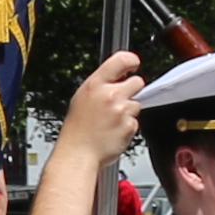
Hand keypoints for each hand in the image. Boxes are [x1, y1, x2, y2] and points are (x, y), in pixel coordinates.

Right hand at [56, 49, 148, 166]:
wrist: (77, 154)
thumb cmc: (76, 130)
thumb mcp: (81, 99)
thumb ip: (100, 87)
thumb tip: (117, 78)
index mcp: (95, 85)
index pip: (121, 60)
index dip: (131, 60)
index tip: (134, 63)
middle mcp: (110, 95)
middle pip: (137, 82)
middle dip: (133, 90)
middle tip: (121, 100)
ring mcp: (121, 111)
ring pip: (136, 104)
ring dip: (128, 112)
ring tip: (111, 121)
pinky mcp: (129, 126)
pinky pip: (135, 122)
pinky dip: (127, 127)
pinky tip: (113, 131)